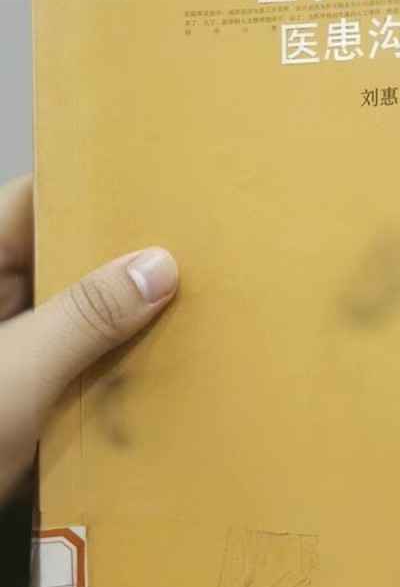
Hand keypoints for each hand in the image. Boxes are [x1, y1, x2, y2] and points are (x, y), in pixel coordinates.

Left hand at [0, 175, 177, 502]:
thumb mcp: (14, 377)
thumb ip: (83, 318)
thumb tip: (157, 266)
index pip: (31, 203)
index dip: (91, 188)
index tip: (161, 188)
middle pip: (55, 257)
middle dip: (119, 256)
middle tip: (194, 249)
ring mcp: (3, 352)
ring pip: (66, 313)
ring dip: (118, 316)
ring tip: (190, 301)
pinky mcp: (13, 398)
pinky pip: (66, 362)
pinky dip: (104, 364)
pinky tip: (157, 367)